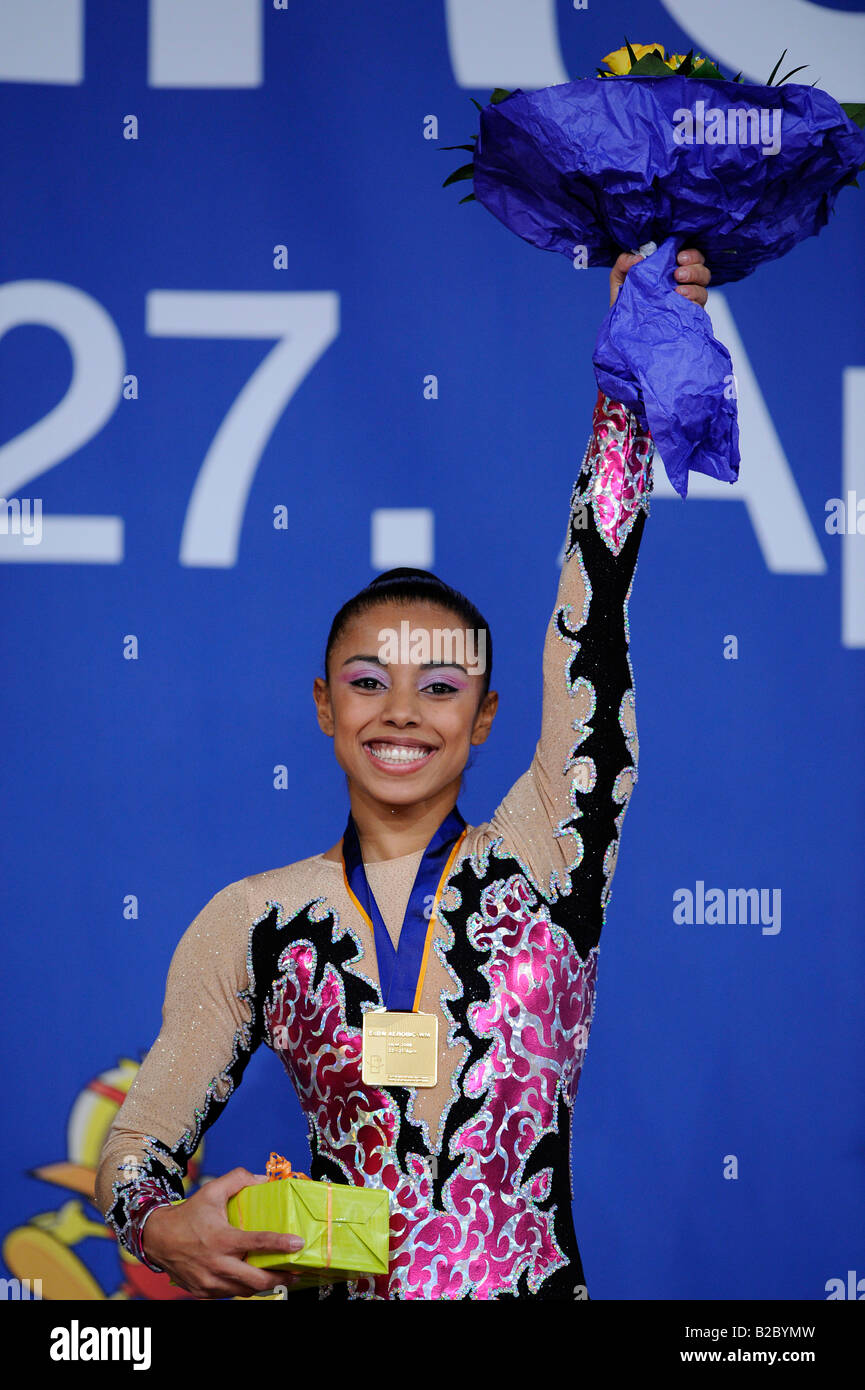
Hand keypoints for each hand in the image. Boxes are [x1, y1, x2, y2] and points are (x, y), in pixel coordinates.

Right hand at [141, 1167, 305, 1298]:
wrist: (158, 1239)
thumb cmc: (187, 1215)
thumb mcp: (211, 1191)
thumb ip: (238, 1179)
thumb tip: (263, 1179)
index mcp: (221, 1239)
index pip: (258, 1243)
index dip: (281, 1244)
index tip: (298, 1244)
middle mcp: (217, 1264)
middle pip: (257, 1280)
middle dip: (281, 1278)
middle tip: (295, 1273)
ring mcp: (210, 1282)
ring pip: (245, 1291)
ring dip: (264, 1285)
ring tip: (279, 1277)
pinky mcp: (204, 1292)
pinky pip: (230, 1294)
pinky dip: (244, 1288)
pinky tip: (252, 1279)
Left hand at [609, 247, 710, 307]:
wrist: (623, 332)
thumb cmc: (625, 303)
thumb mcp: (620, 280)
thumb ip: (623, 263)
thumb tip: (639, 257)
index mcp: (669, 271)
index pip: (689, 257)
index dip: (690, 254)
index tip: (679, 258)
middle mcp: (682, 284)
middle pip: (702, 270)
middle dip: (694, 268)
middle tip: (678, 274)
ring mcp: (686, 302)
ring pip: (703, 288)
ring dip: (694, 286)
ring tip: (678, 291)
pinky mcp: (687, 317)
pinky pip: (699, 307)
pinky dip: (693, 301)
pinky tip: (682, 300)